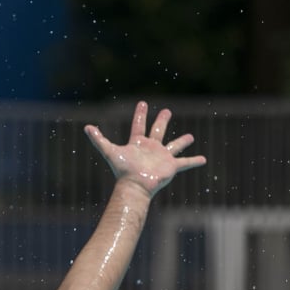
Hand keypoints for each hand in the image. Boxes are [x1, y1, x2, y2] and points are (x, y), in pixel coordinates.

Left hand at [84, 101, 205, 197]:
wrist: (135, 185)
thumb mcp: (109, 151)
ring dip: (182, 141)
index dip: (140, 114)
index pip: (139, 125)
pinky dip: (193, 161)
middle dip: (162, 120)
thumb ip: (98, 139)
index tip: (143, 103)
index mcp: (137, 144)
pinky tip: (203, 159)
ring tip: (190, 137)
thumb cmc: (123, 169)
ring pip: (174, 146)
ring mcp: (162, 157)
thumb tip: (86, 127)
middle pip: (158, 131)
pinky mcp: (171, 166)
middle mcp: (151, 149)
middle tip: (167, 111)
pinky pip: (185, 163)